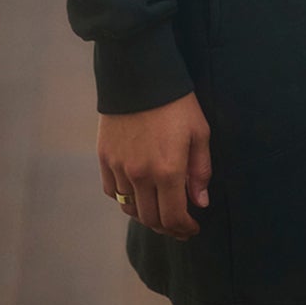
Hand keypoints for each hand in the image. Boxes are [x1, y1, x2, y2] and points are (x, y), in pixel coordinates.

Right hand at [96, 91, 212, 241]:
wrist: (139, 75)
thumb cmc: (176, 102)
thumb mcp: (199, 132)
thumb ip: (200, 171)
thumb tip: (200, 202)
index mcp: (168, 171)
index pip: (173, 217)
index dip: (184, 229)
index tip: (192, 229)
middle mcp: (140, 175)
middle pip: (150, 219)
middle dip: (167, 227)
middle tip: (178, 224)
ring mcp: (119, 168)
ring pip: (129, 208)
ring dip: (146, 215)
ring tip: (159, 210)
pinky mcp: (104, 158)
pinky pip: (112, 191)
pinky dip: (125, 199)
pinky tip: (137, 194)